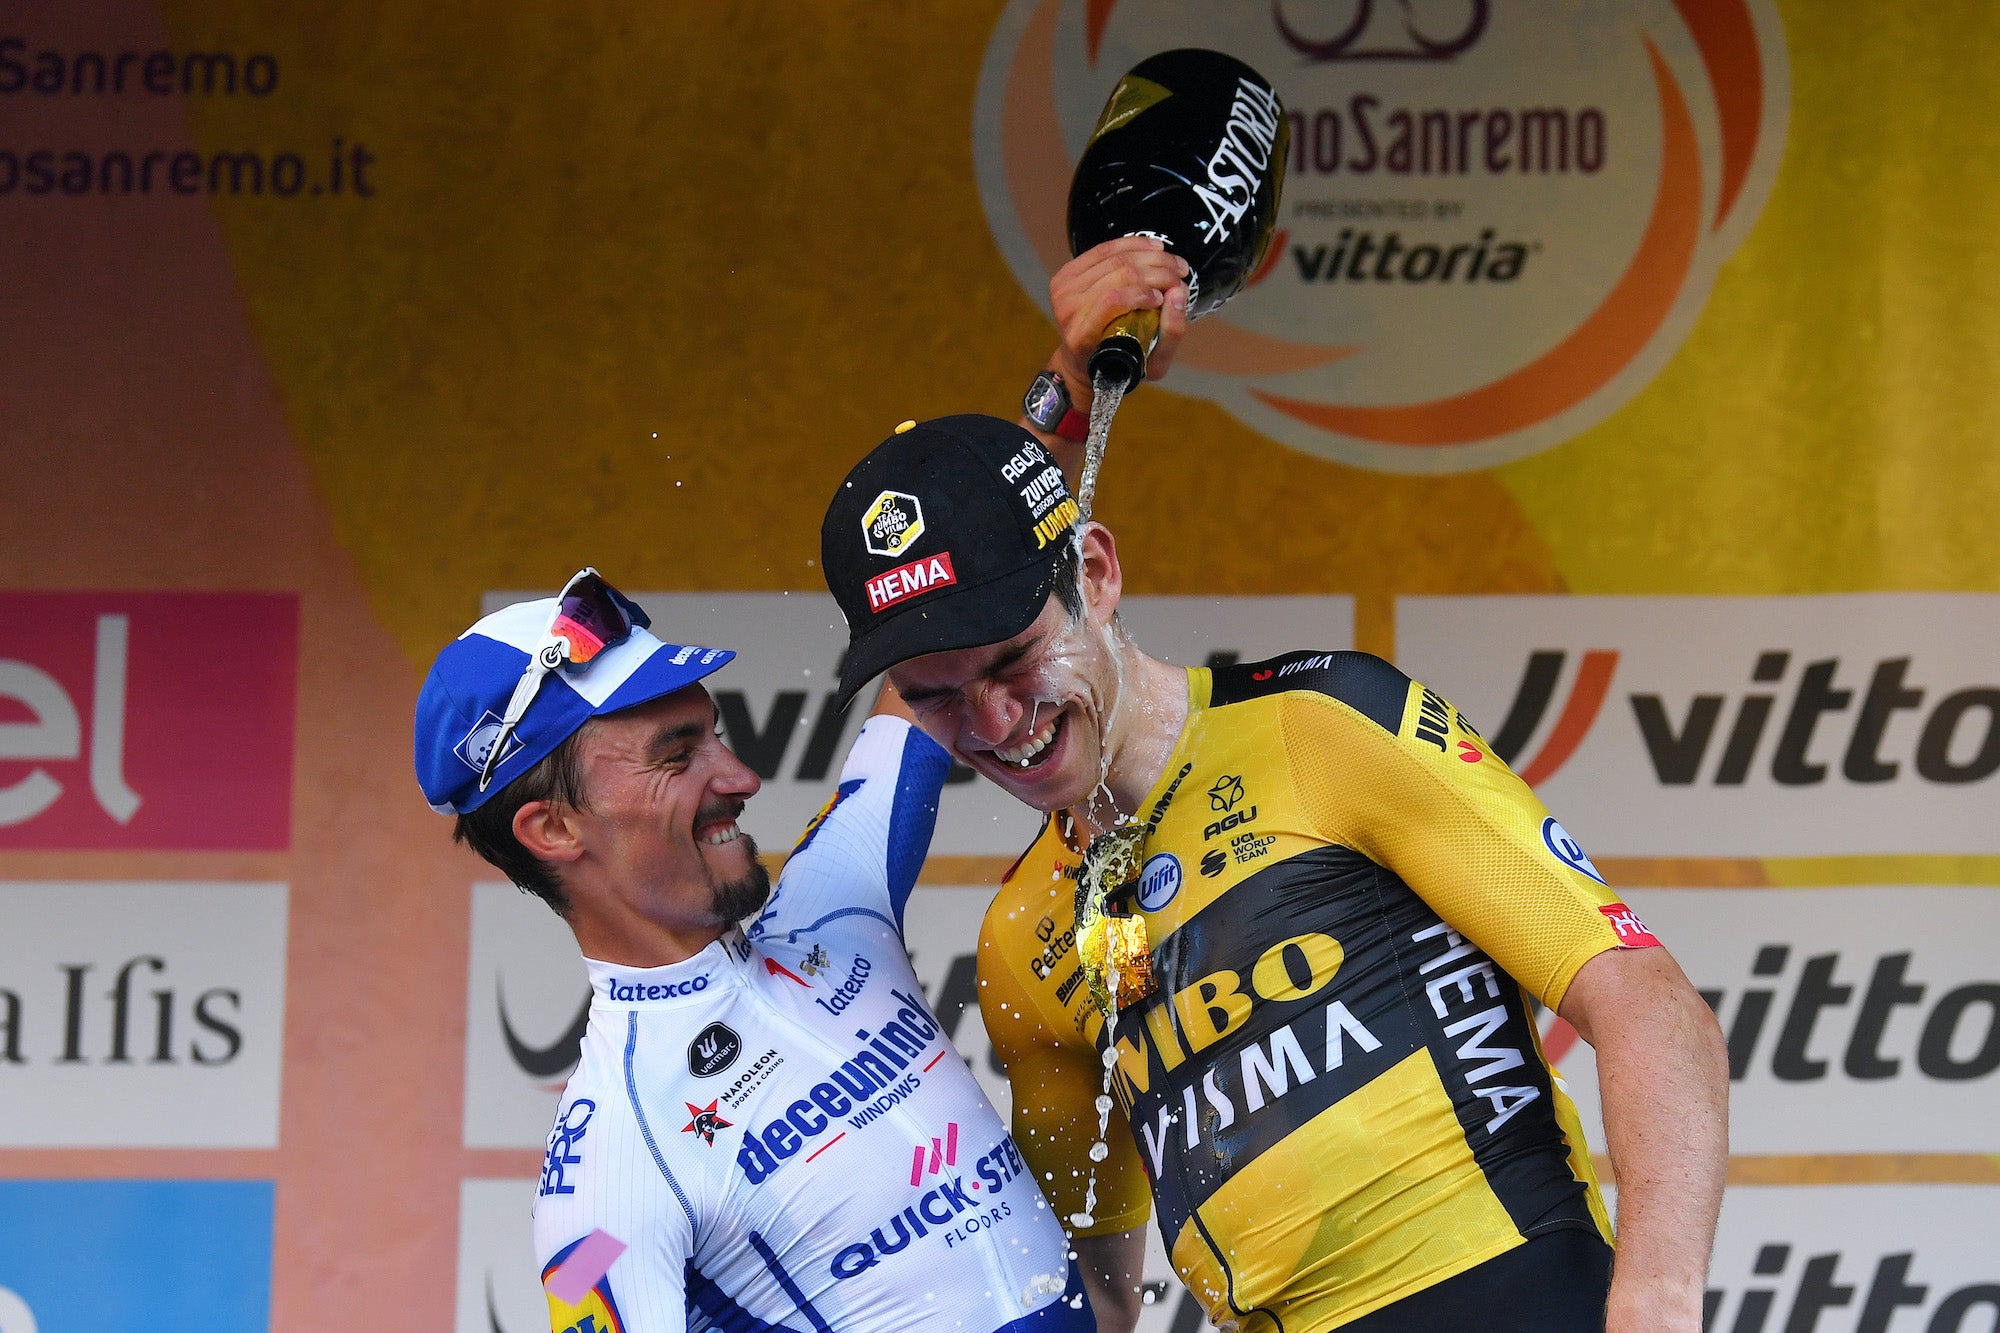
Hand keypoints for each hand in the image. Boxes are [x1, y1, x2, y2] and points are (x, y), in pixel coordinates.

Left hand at [1048, 237, 1190, 406]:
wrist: (1080, 360)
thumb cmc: (1118, 364)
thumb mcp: (1152, 364)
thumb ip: (1171, 333)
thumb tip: (1179, 292)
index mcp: (1082, 335)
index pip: (1112, 300)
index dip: (1144, 292)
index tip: (1167, 295)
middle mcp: (1067, 309)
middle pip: (1117, 273)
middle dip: (1156, 269)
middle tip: (1180, 274)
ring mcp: (1064, 289)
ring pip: (1113, 257)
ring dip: (1150, 256)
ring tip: (1174, 263)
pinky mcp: (1067, 273)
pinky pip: (1104, 248)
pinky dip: (1134, 244)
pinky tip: (1155, 248)